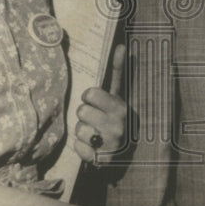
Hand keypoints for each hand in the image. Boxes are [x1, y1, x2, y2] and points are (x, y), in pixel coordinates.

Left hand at [72, 44, 126, 166]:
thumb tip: (120, 46)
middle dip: (86, 115)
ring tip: (95, 133)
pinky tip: (93, 147)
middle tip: (96, 119)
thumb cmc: (117, 117)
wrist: (126, 153)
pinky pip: (78, 147)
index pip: (91, 94)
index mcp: (121, 108)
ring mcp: (108, 144)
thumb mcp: (120, 96)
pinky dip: (83, 148)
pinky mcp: (99, 160)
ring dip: (84, 131)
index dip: (90, 97)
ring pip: (78, 129)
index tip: (96, 102)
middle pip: (81, 111)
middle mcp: (117, 126)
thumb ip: (118, 72)